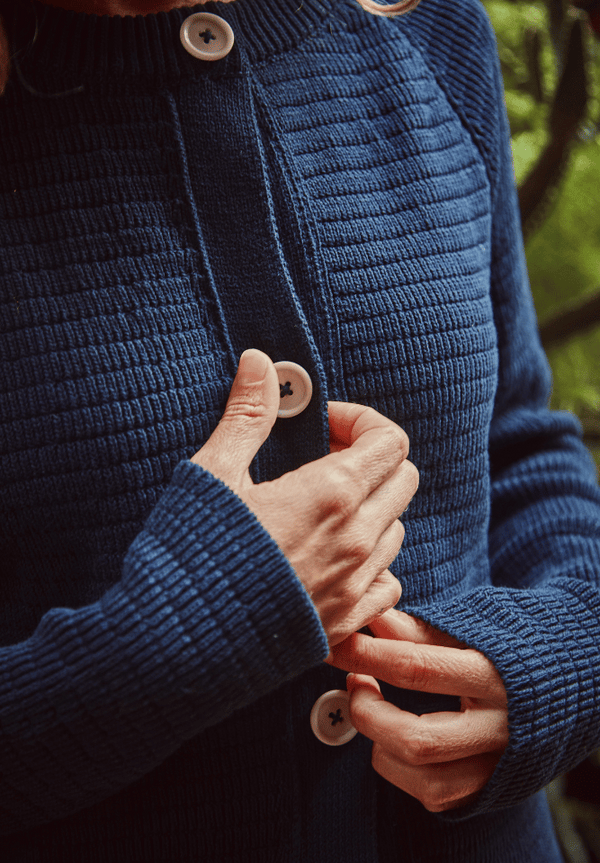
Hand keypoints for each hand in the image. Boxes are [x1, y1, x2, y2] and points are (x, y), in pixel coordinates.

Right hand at [192, 349, 418, 645]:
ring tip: (322, 511)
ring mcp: (355, 584)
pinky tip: (333, 560)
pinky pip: (387, 583)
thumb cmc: (192, 554)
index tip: (325, 427)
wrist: (177, 643)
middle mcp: (356, 539)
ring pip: (397, 530)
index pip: (390, 440)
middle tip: (323, 462)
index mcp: (330, 494)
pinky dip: (372, 564)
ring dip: (371, 510)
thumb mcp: (214, 473)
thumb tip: (260, 363)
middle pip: (403, 479)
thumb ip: (246, 415)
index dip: (362, 421)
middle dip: (372, 460)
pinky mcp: (345, 621)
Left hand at [327, 609, 507, 810]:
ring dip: (379, 743)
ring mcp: (494, 763)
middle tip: (354, 681)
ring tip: (371, 709)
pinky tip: (392, 738)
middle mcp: (498, 727)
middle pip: (416, 739)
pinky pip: (431, 793)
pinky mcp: (487, 787)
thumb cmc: (506, 650)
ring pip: (422, 776)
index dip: (366, 655)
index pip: (416, 667)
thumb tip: (368, 615)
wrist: (566, 687)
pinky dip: (398, 767)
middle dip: (367, 712)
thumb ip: (418, 630)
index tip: (337, 643)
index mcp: (493, 674)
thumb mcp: (470, 630)